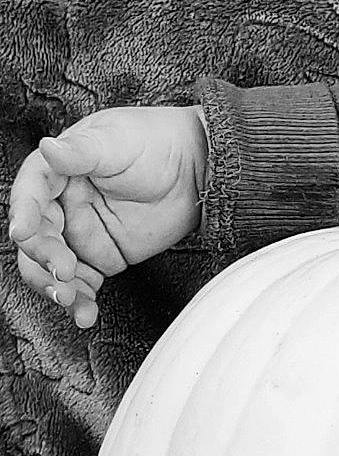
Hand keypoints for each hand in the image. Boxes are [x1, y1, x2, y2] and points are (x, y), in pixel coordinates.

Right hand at [9, 106, 208, 328]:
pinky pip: (81, 283)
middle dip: (42, 257)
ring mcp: (79, 233)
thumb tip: (49, 148)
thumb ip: (82, 151)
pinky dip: (80, 300)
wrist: (198, 167)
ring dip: (55, 286)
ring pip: (50, 265)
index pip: (30, 194)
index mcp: (55, 171)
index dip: (25, 213)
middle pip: (37, 235)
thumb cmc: (154, 142)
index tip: (24, 232)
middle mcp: (60, 204)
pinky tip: (86, 314)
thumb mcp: (116, 141)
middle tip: (62, 271)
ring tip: (73, 301)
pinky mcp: (101, 257)